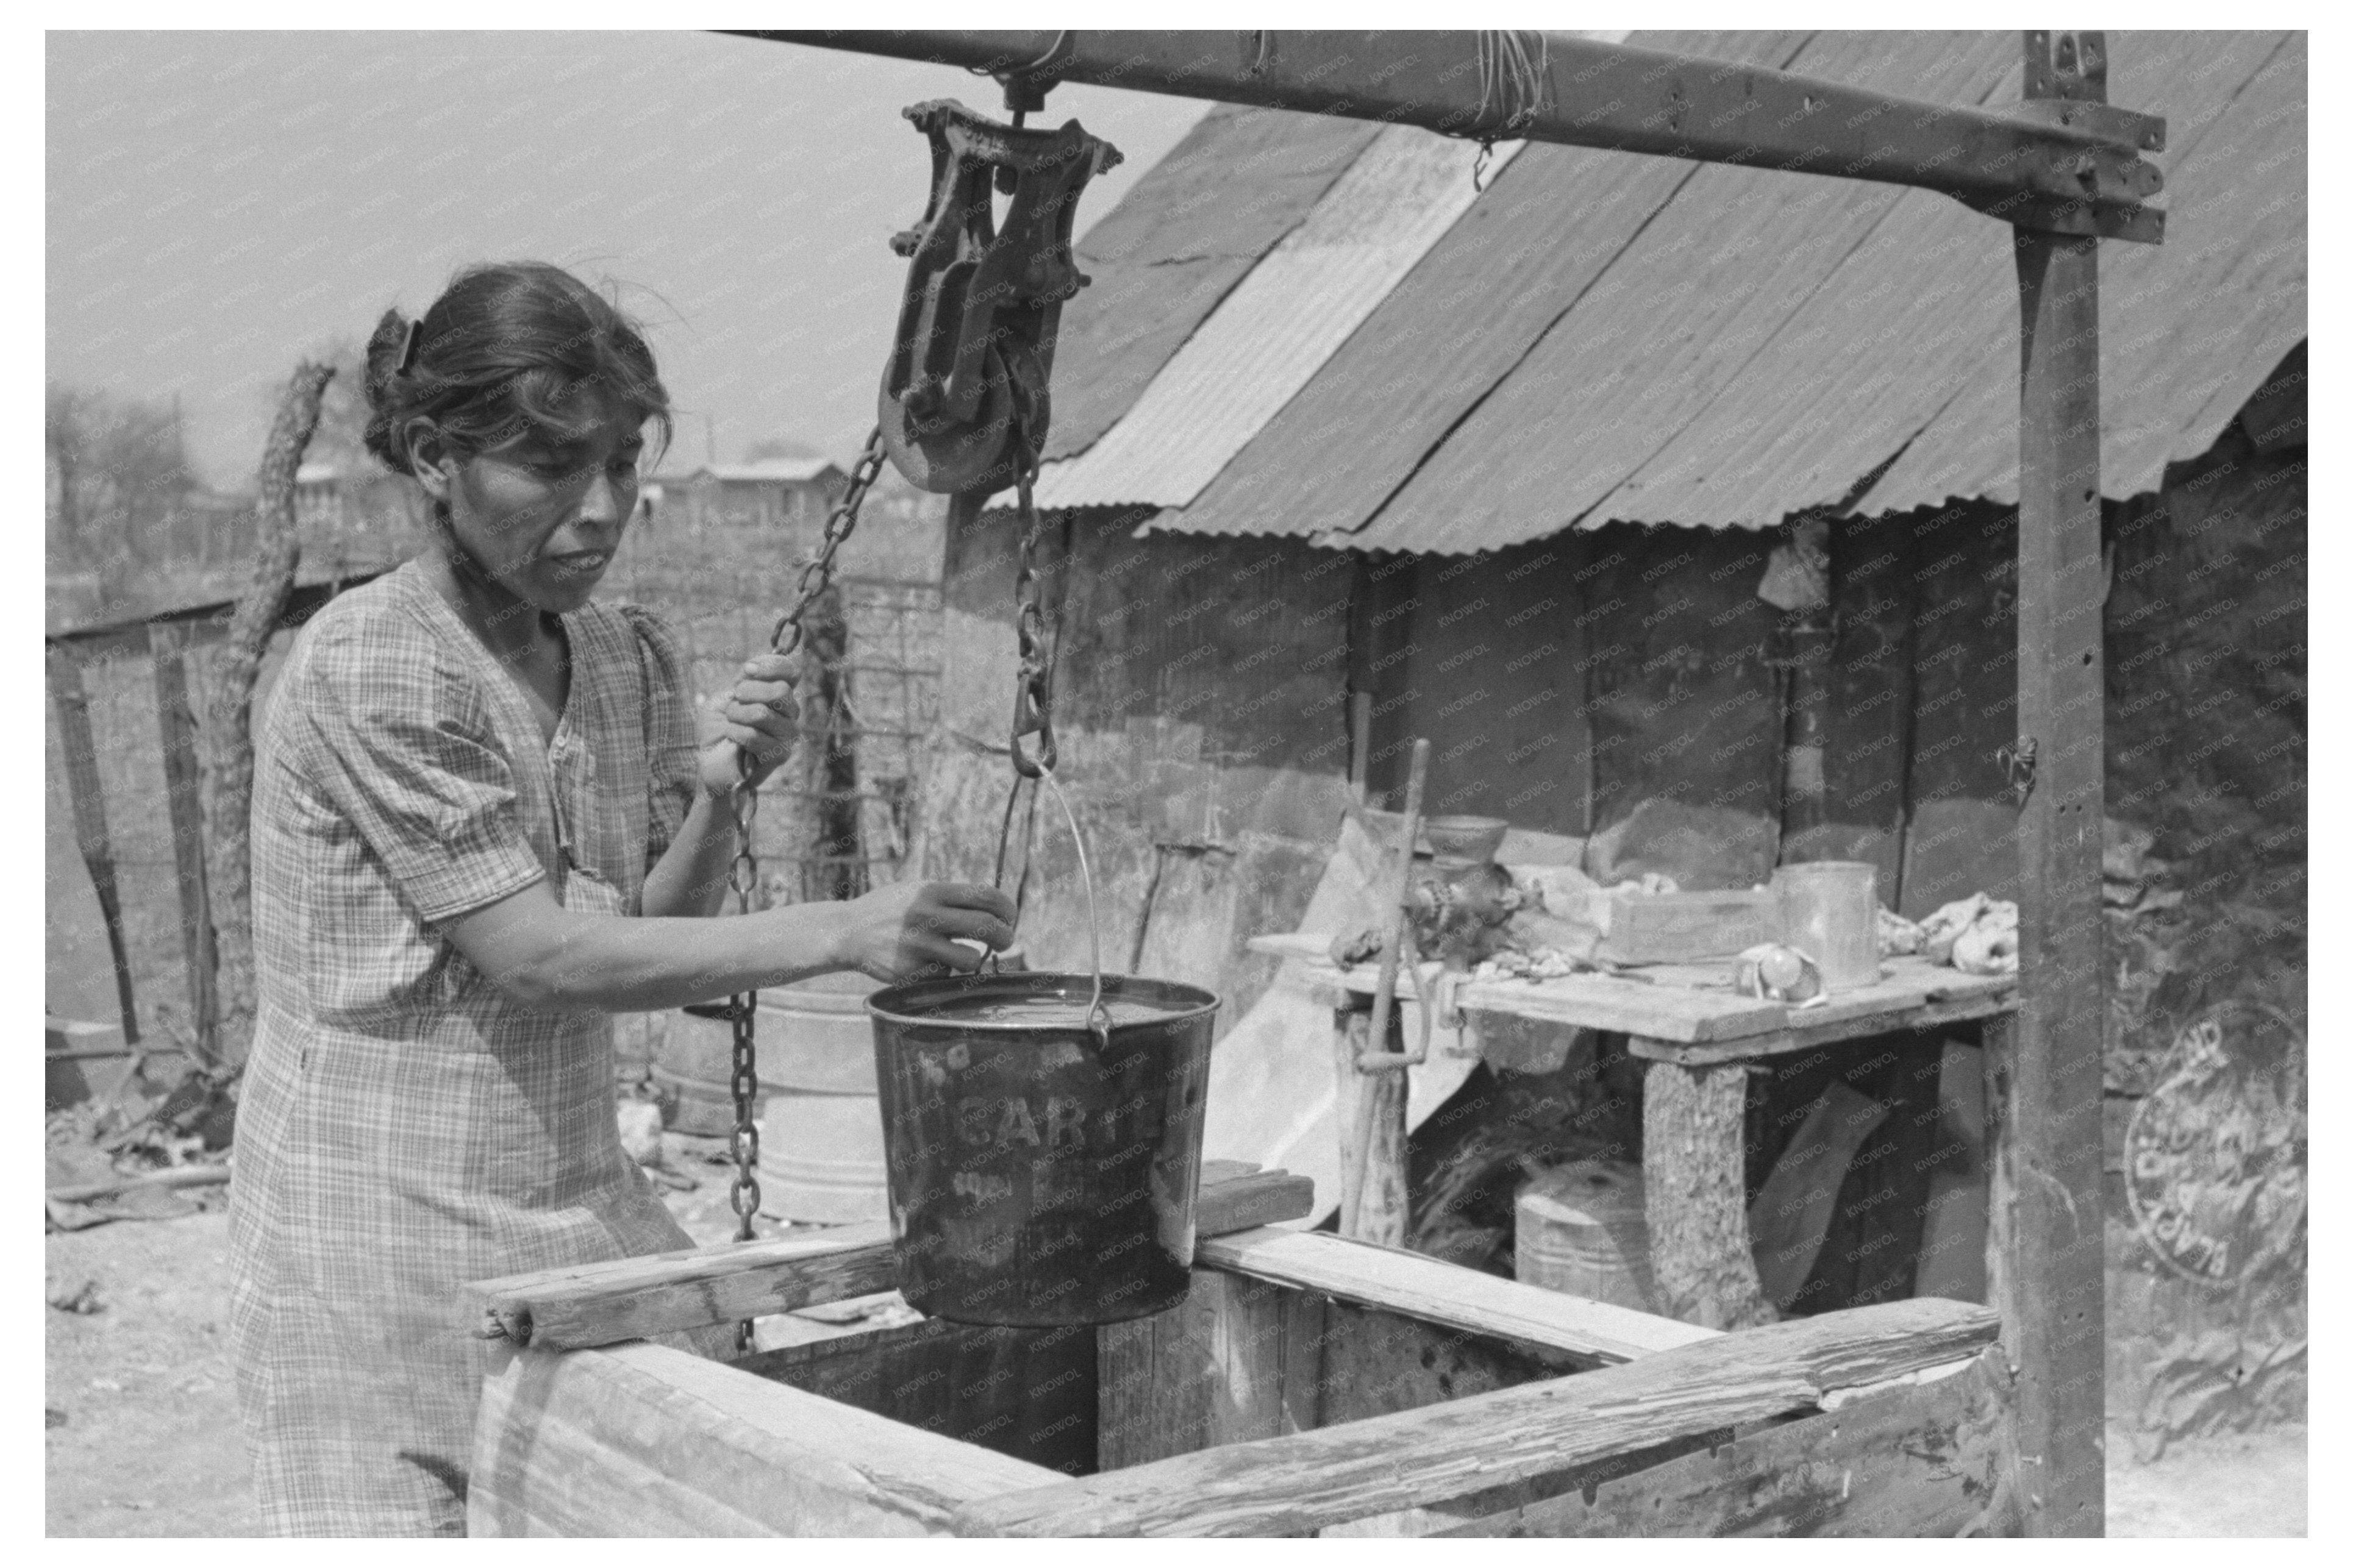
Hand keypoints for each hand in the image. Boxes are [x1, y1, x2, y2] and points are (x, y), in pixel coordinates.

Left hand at [699, 653, 798, 796]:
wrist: (710, 762)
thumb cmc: (718, 728)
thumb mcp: (725, 696)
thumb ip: (743, 680)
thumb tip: (753, 667)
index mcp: (779, 696)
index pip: (791, 672)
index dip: (771, 666)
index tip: (747, 670)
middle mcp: (789, 714)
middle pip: (781, 691)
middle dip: (748, 692)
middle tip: (733, 702)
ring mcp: (787, 736)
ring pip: (762, 713)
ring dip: (736, 715)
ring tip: (730, 722)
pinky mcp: (779, 755)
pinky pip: (753, 735)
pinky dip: (734, 733)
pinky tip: (732, 739)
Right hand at [834, 881, 1017, 983]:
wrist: (847, 932)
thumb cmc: (890, 910)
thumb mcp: (918, 891)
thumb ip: (952, 898)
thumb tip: (997, 910)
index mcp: (932, 891)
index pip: (987, 896)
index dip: (1007, 908)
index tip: (1010, 917)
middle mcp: (927, 915)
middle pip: (987, 927)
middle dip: (1005, 937)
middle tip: (1004, 941)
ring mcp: (918, 945)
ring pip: (971, 959)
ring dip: (974, 960)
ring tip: (962, 956)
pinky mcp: (910, 971)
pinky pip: (944, 975)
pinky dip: (942, 972)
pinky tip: (924, 964)